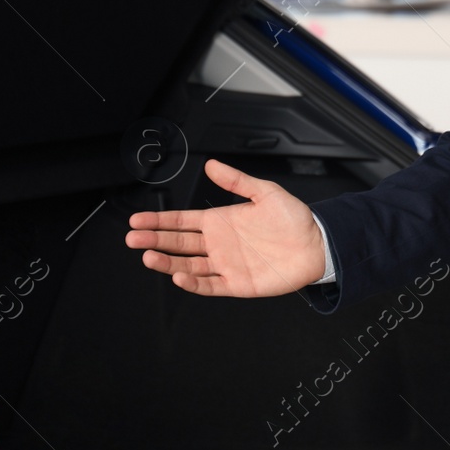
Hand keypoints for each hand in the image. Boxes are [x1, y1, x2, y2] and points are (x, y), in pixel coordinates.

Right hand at [125, 158, 326, 295]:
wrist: (317, 244)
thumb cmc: (293, 219)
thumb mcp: (264, 192)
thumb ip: (236, 181)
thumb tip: (212, 164)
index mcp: (220, 221)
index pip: (181, 221)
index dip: (159, 221)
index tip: (138, 220)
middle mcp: (219, 244)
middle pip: (178, 243)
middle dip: (154, 240)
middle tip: (132, 238)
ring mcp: (226, 265)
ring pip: (188, 265)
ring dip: (167, 262)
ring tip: (148, 256)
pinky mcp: (237, 284)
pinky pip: (210, 284)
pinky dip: (193, 282)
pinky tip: (178, 276)